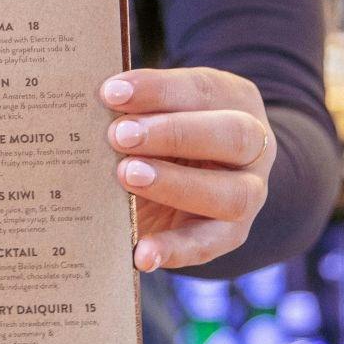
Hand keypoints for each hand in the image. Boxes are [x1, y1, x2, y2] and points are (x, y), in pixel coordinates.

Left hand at [99, 68, 273, 272]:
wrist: (191, 176)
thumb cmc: (164, 132)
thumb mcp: (157, 112)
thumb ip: (133, 107)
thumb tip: (89, 103)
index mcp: (234, 100)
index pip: (203, 89)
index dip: (158, 90)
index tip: (111, 92)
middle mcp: (254, 147)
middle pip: (232, 136)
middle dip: (173, 134)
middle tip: (118, 136)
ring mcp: (249, 193)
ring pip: (231, 194)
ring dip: (176, 185)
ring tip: (126, 177)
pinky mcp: (230, 234)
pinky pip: (208, 245)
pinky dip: (174, 250)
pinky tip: (140, 253)